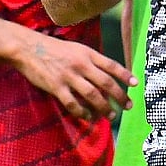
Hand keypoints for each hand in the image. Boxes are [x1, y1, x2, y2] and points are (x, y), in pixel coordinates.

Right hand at [13, 31, 135, 119]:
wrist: (29, 48)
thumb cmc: (55, 49)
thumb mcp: (77, 49)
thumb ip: (92, 61)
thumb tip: (108, 75)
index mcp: (88, 54)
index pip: (112, 65)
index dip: (125, 75)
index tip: (135, 84)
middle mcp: (81, 64)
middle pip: (106, 83)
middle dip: (120, 96)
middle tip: (128, 106)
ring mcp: (69, 76)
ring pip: (92, 95)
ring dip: (104, 107)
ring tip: (111, 115)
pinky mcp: (56, 86)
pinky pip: (73, 103)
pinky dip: (82, 113)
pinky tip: (88, 118)